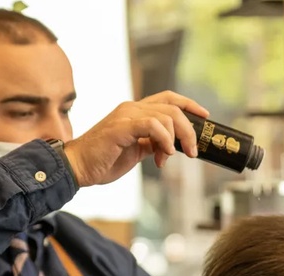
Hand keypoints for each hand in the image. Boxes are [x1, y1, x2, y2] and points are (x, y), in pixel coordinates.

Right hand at [63, 90, 208, 186]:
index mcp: (135, 112)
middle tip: (193, 151)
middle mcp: (131, 109)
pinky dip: (164, 139)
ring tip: (169, 157)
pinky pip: (152, 125)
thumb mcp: (134, 151)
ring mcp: (126, 116)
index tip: (205, 117)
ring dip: (177, 138)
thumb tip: (170, 147)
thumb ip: (151, 144)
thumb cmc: (102, 161)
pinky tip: (162, 154)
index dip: (189, 105)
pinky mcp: (122, 127)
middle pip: (173, 107)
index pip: (168, 99)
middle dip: (189, 129)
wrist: (78, 167)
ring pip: (166, 116)